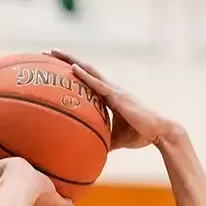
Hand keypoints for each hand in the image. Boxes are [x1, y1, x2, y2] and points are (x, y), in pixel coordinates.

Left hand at [48, 49, 179, 150]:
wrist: (159, 132)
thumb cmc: (139, 135)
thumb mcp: (114, 140)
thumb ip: (101, 140)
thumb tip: (88, 153)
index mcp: (109, 96)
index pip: (87, 79)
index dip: (72, 70)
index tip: (54, 64)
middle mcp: (110, 88)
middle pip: (84, 69)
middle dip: (66, 59)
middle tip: (47, 52)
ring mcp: (114, 90)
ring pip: (88, 71)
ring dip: (71, 60)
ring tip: (53, 52)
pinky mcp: (118, 96)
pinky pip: (98, 84)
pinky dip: (85, 76)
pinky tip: (73, 68)